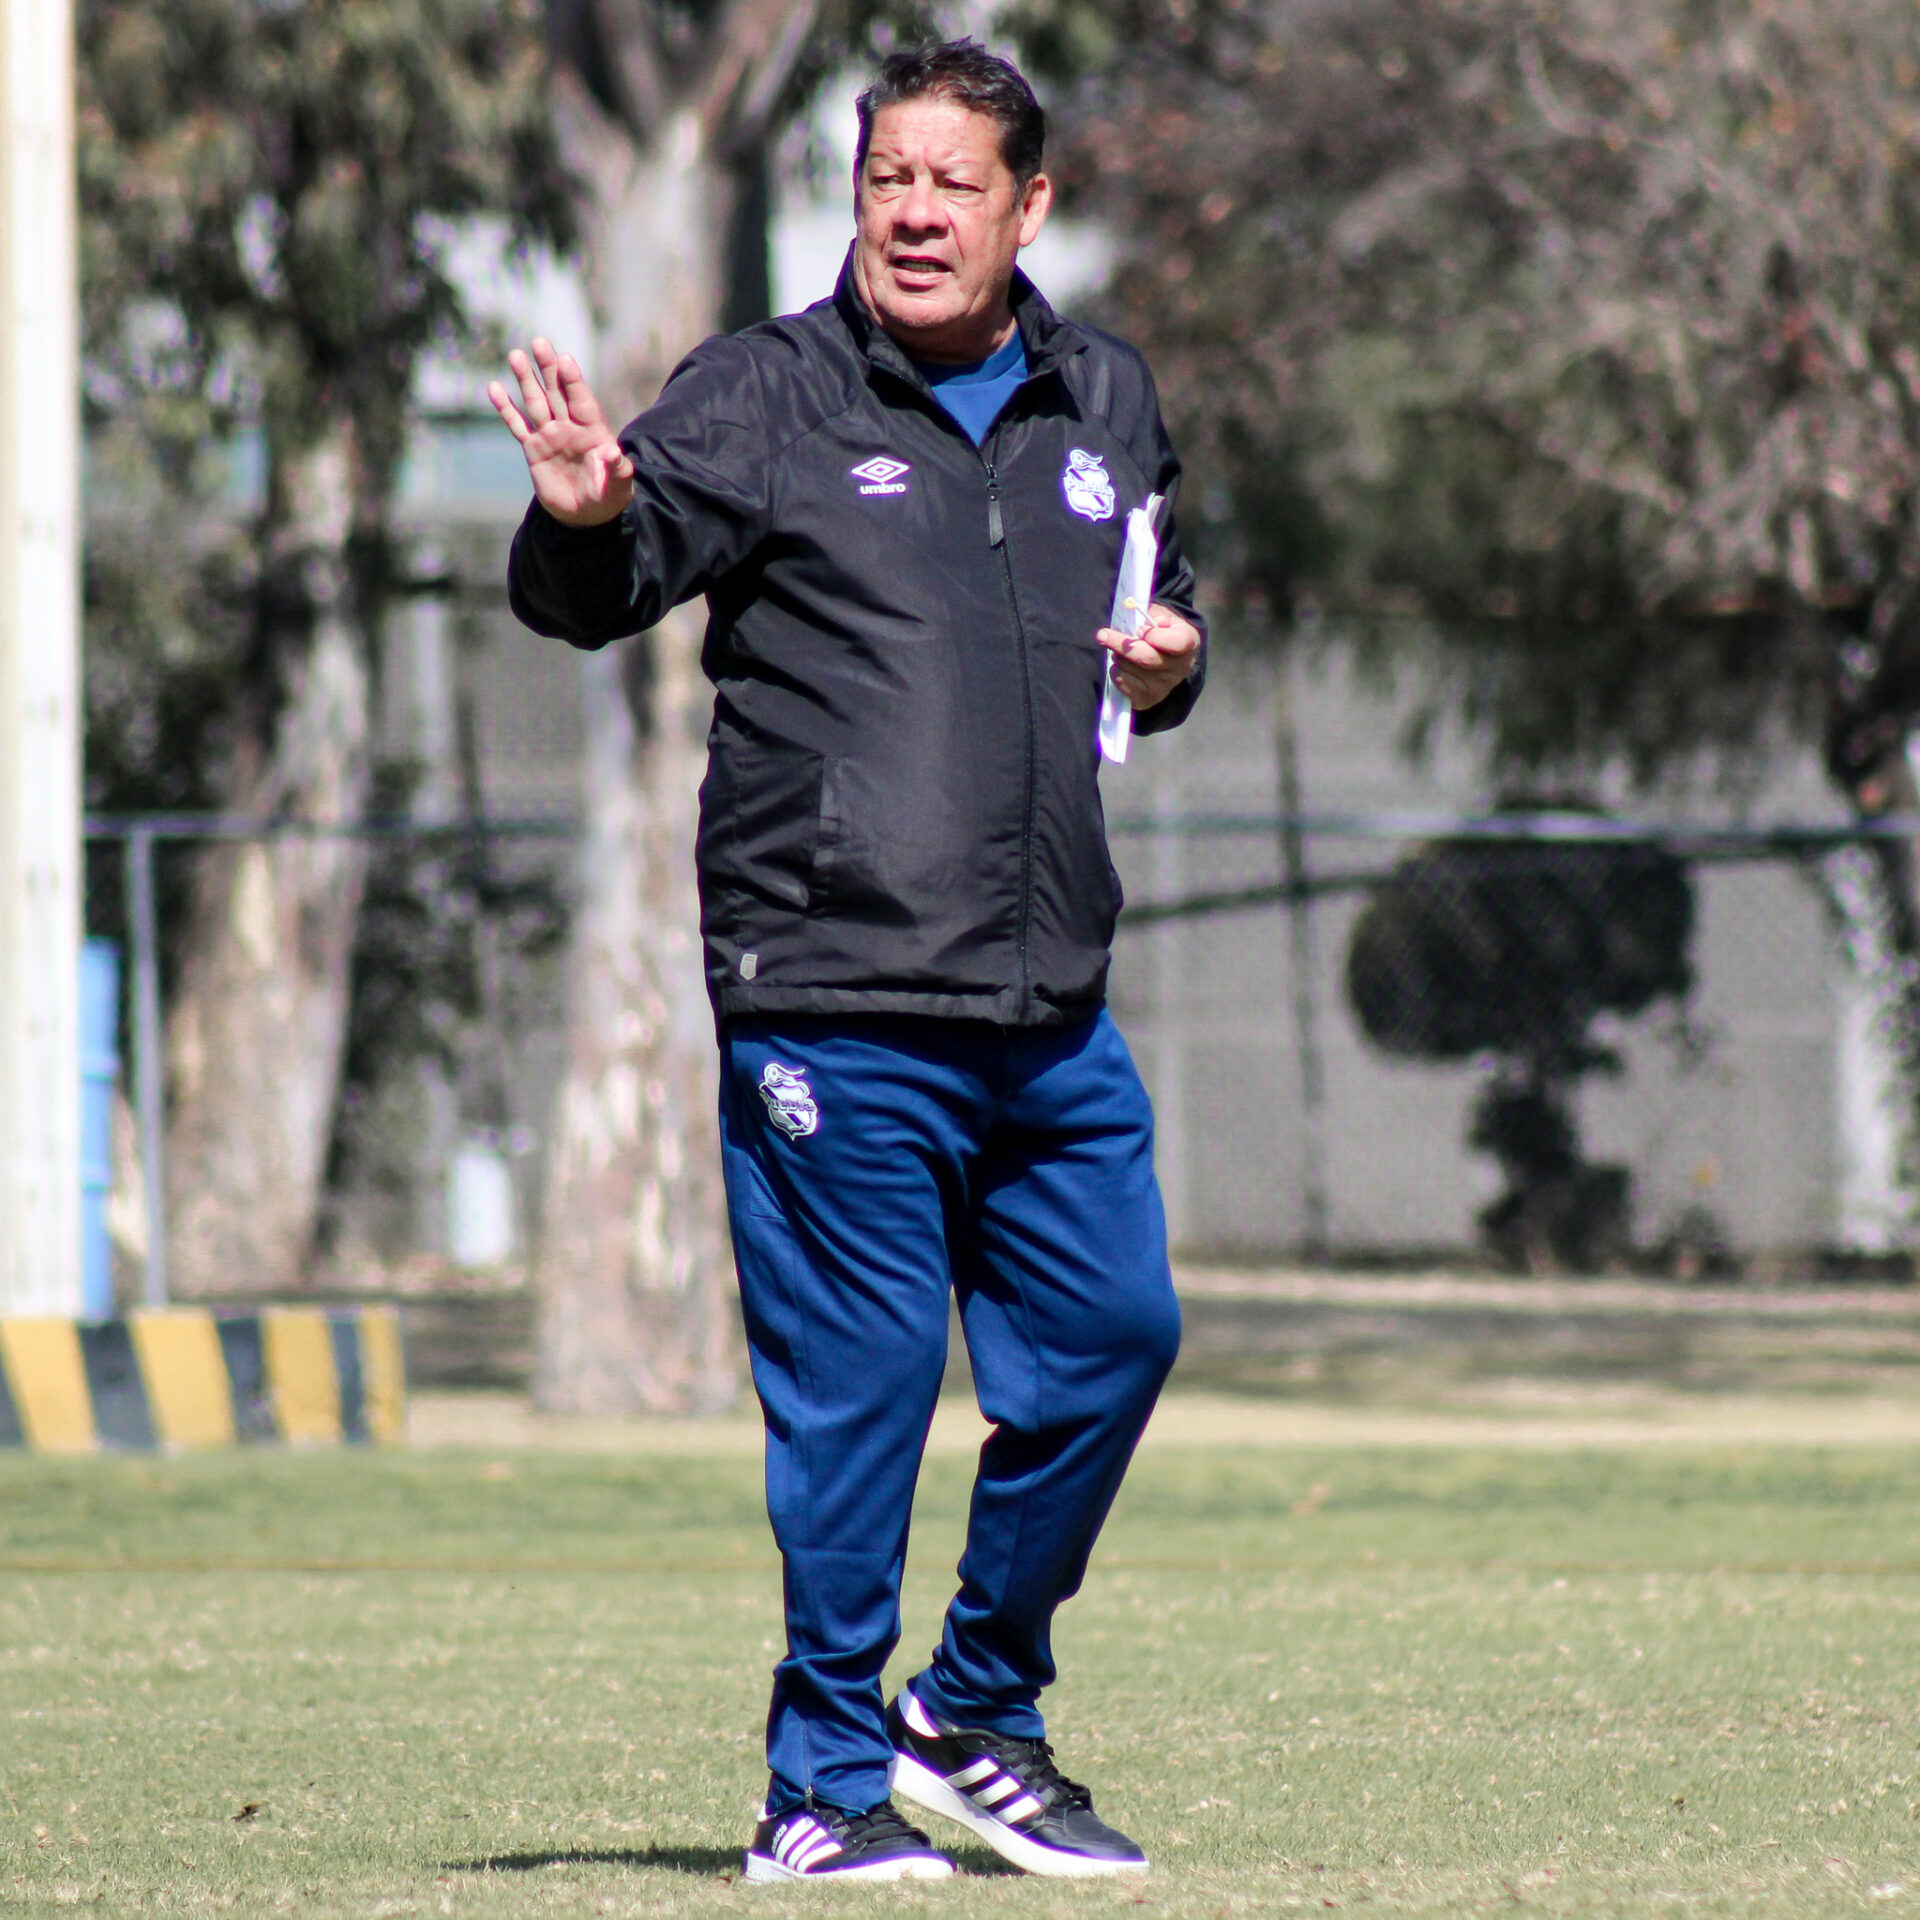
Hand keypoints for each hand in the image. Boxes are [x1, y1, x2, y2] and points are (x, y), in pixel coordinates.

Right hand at [487, 338, 634, 527]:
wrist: (585, 516)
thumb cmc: (608, 497)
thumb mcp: (618, 486)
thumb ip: (617, 469)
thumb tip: (611, 452)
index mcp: (593, 430)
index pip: (582, 400)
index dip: (574, 381)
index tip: (565, 359)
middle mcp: (570, 427)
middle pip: (557, 392)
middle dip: (548, 368)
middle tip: (540, 343)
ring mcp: (550, 435)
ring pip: (535, 402)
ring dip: (525, 380)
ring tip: (516, 355)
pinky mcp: (533, 449)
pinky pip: (517, 426)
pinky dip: (506, 409)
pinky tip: (494, 389)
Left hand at [1096, 603, 1201, 710]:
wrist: (1165, 657)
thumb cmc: (1161, 630)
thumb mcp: (1161, 615)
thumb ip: (1152, 614)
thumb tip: (1143, 626)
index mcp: (1189, 642)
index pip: (1176, 643)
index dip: (1154, 636)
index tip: (1139, 630)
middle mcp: (1180, 668)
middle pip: (1145, 658)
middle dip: (1120, 644)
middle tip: (1103, 634)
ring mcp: (1164, 687)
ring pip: (1129, 668)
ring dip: (1119, 656)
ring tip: (1124, 651)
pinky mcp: (1147, 699)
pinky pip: (1122, 682)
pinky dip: (1116, 671)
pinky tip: (1124, 665)